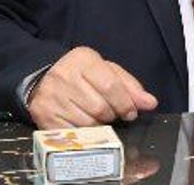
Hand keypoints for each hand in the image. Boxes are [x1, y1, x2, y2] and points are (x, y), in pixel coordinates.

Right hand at [27, 46, 158, 127]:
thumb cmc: (82, 74)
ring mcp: (52, 98)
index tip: (131, 112)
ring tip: (98, 117)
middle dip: (113, 114)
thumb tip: (150, 103)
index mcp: (83, 60)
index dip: (125, 103)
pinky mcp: (44, 116)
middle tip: (113, 114)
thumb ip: (130, 86)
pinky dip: (85, 133)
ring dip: (99, 125)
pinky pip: (73, 132)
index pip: (110, 86)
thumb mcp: (107, 71)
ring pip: (87, 122)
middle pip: (99, 107)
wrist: (42, 78)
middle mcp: (64, 77)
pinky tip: (85, 124)